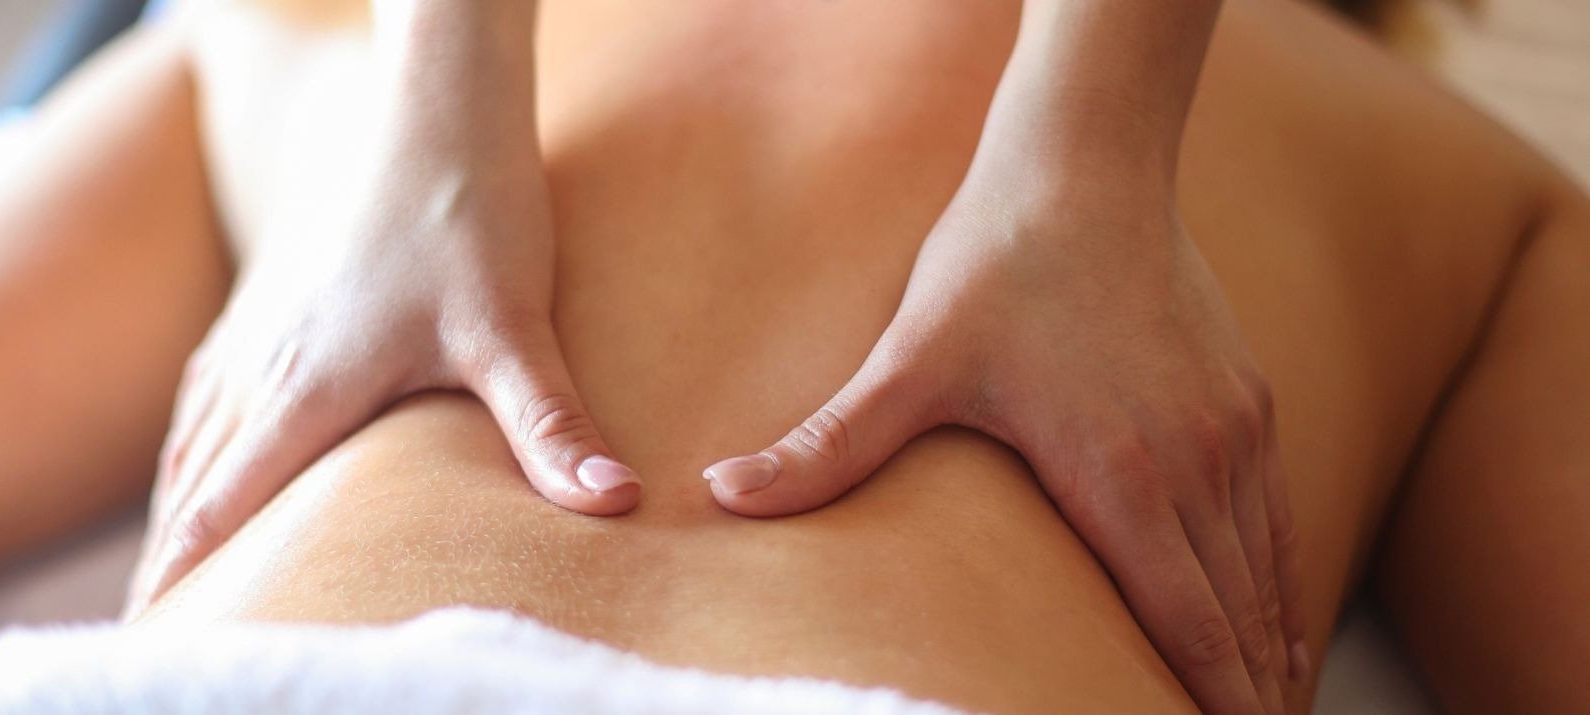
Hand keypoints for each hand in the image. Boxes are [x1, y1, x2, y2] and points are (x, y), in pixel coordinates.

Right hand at [124, 101, 640, 614]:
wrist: (439, 117)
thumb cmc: (471, 218)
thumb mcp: (514, 329)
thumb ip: (550, 423)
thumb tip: (612, 501)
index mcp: (307, 388)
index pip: (224, 504)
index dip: (185, 575)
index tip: (153, 634)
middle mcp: (266, 364)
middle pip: (194, 480)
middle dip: (172, 559)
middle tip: (156, 630)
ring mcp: (261, 327)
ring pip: (195, 435)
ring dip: (180, 502)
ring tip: (168, 570)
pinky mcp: (273, 299)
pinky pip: (209, 389)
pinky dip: (193, 442)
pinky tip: (197, 457)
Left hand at [702, 176, 1305, 712]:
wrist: (1086, 161)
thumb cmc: (996, 262)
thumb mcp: (909, 361)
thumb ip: (827, 443)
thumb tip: (722, 493)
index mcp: (1121, 476)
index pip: (1184, 622)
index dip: (1204, 696)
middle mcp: (1196, 463)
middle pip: (1235, 614)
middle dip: (1243, 693)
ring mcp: (1233, 429)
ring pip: (1264, 570)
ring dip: (1267, 648)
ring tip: (1264, 709)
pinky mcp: (1247, 397)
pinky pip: (1278, 515)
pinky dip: (1280, 580)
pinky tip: (1275, 620)